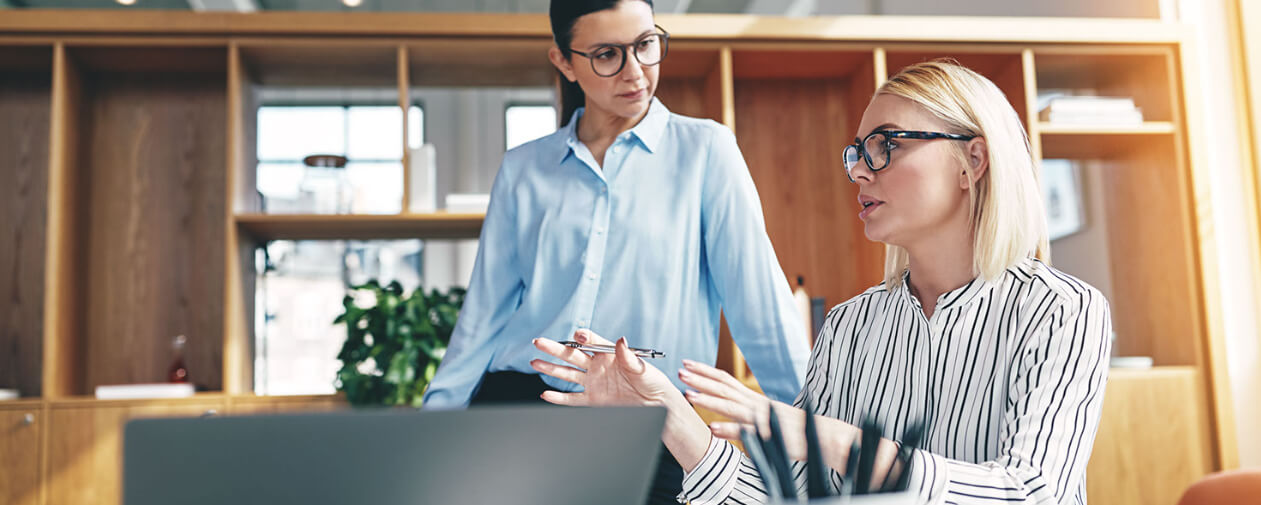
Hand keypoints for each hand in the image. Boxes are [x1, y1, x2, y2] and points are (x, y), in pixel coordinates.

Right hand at [531, 330, 677, 407]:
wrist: (656, 405)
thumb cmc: (653, 382)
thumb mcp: (643, 367)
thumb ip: (629, 356)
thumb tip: (620, 340)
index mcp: (609, 354)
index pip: (591, 342)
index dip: (583, 337)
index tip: (577, 336)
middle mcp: (598, 366)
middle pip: (572, 355)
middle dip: (555, 348)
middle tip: (539, 342)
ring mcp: (593, 383)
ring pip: (567, 374)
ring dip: (551, 368)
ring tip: (534, 362)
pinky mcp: (593, 400)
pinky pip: (573, 399)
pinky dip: (559, 398)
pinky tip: (546, 394)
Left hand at [679, 360, 859, 471]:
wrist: (823, 437)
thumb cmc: (794, 428)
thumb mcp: (766, 416)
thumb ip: (747, 412)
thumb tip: (726, 414)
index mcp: (754, 399)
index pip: (726, 380)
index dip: (706, 371)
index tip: (688, 363)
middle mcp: (756, 403)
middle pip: (724, 387)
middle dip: (701, 378)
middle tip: (681, 370)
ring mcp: (761, 418)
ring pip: (731, 405)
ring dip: (708, 399)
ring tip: (688, 393)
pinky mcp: (768, 434)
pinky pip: (746, 432)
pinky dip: (729, 429)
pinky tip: (712, 428)